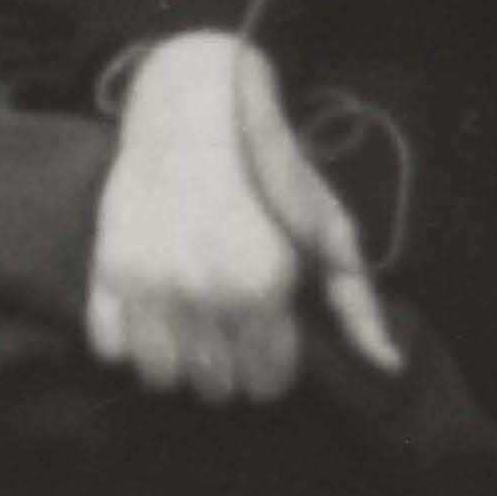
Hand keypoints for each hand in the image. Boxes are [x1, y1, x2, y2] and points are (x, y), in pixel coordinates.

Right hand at [86, 36, 397, 402]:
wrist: (193, 108)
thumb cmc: (272, 169)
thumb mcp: (330, 229)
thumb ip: (358, 303)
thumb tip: (391, 368)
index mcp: (263, 288)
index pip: (268, 385)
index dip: (273, 368)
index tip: (269, 341)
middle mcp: (203, 295)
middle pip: (215, 387)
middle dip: (228, 368)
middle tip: (229, 334)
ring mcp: (148, 283)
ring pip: (160, 377)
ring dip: (179, 365)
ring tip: (189, 333)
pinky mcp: (105, 268)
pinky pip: (109, 347)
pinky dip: (128, 344)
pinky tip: (150, 318)